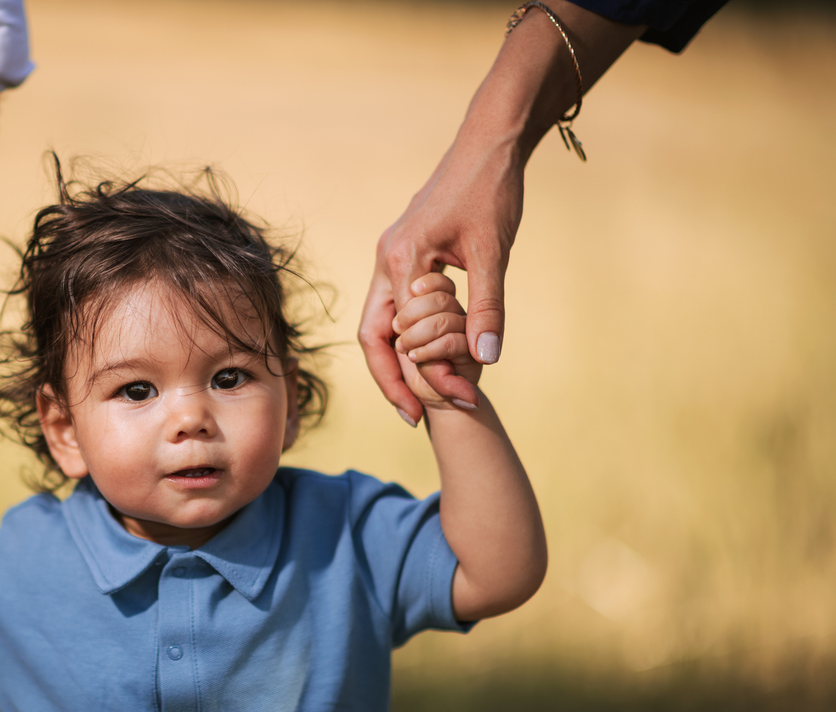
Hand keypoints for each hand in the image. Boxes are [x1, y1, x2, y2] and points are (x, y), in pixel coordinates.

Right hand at [362, 133, 523, 424]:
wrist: (489, 141)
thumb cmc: (492, 189)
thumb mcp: (494, 252)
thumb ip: (487, 308)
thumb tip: (484, 362)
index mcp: (402, 260)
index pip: (394, 337)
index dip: (414, 378)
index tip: (437, 408)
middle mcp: (387, 260)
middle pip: (373, 336)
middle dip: (392, 379)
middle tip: (416, 416)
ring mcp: (392, 256)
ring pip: (382, 321)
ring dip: (400, 359)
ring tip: (425, 395)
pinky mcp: (406, 252)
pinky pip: (397, 304)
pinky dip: (410, 335)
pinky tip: (431, 355)